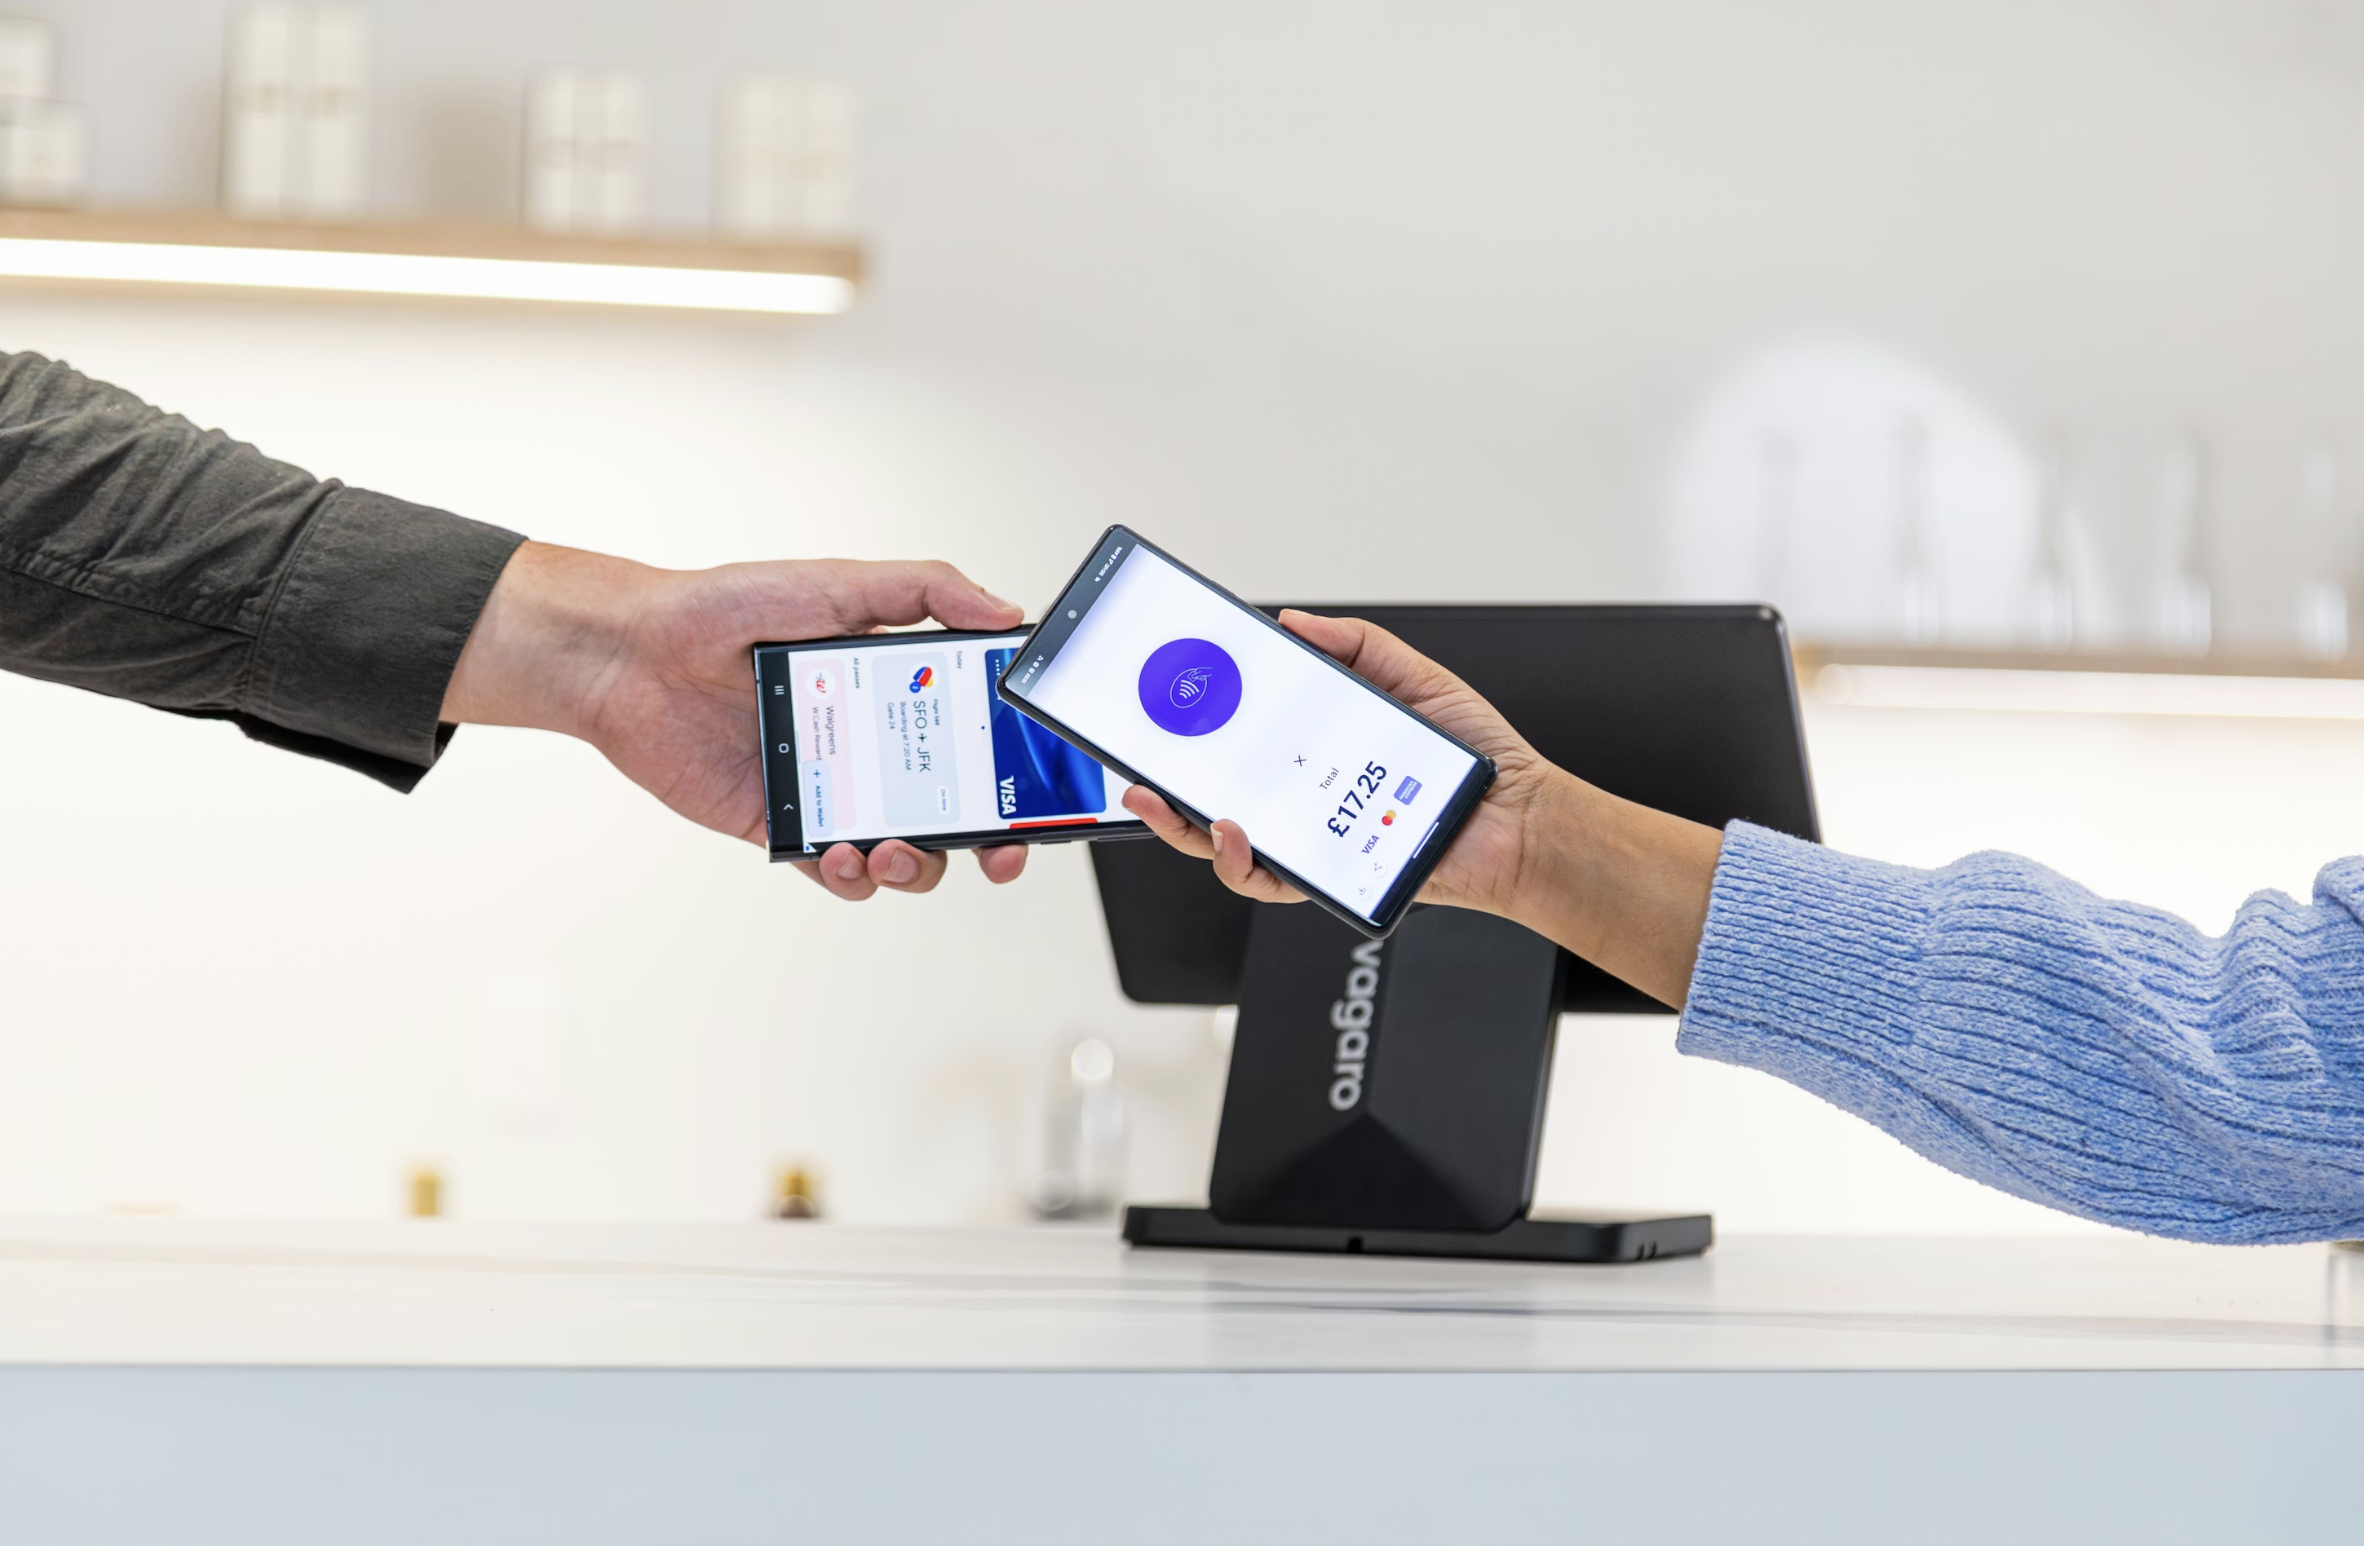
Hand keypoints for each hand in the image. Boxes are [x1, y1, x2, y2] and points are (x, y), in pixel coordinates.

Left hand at [441, 541, 1032, 900]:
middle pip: (955, 808)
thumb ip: (927, 590)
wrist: (633, 654)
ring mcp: (830, 788)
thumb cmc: (725, 608)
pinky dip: (851, 877)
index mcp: (895, 688)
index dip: (1017, 769)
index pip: (976, 734)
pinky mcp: (782, 824)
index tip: (1040, 787)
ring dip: (915, 864)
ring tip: (893, 847)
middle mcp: (870, 743)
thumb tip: (1003, 608)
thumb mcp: (839, 582)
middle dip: (988, 840)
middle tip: (997, 851)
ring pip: (903, 852)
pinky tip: (842, 854)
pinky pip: (834, 872)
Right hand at [1121, 609, 1724, 1005]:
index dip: (1191, 734)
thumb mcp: (1410, 678)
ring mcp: (1313, 844)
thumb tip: (1291, 623)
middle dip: (1160, 789)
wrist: (1523, 816)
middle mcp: (1305, 804)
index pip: (1238, 746)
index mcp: (1314, 756)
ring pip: (1225, 848)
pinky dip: (1242, 861)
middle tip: (1136, 767)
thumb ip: (1353, 647)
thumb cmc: (1476, 759)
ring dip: (1185, 827)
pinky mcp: (1329, 878)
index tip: (1157, 707)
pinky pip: (1270, 882)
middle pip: (1212, 801)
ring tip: (1170, 802)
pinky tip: (1237, 832)